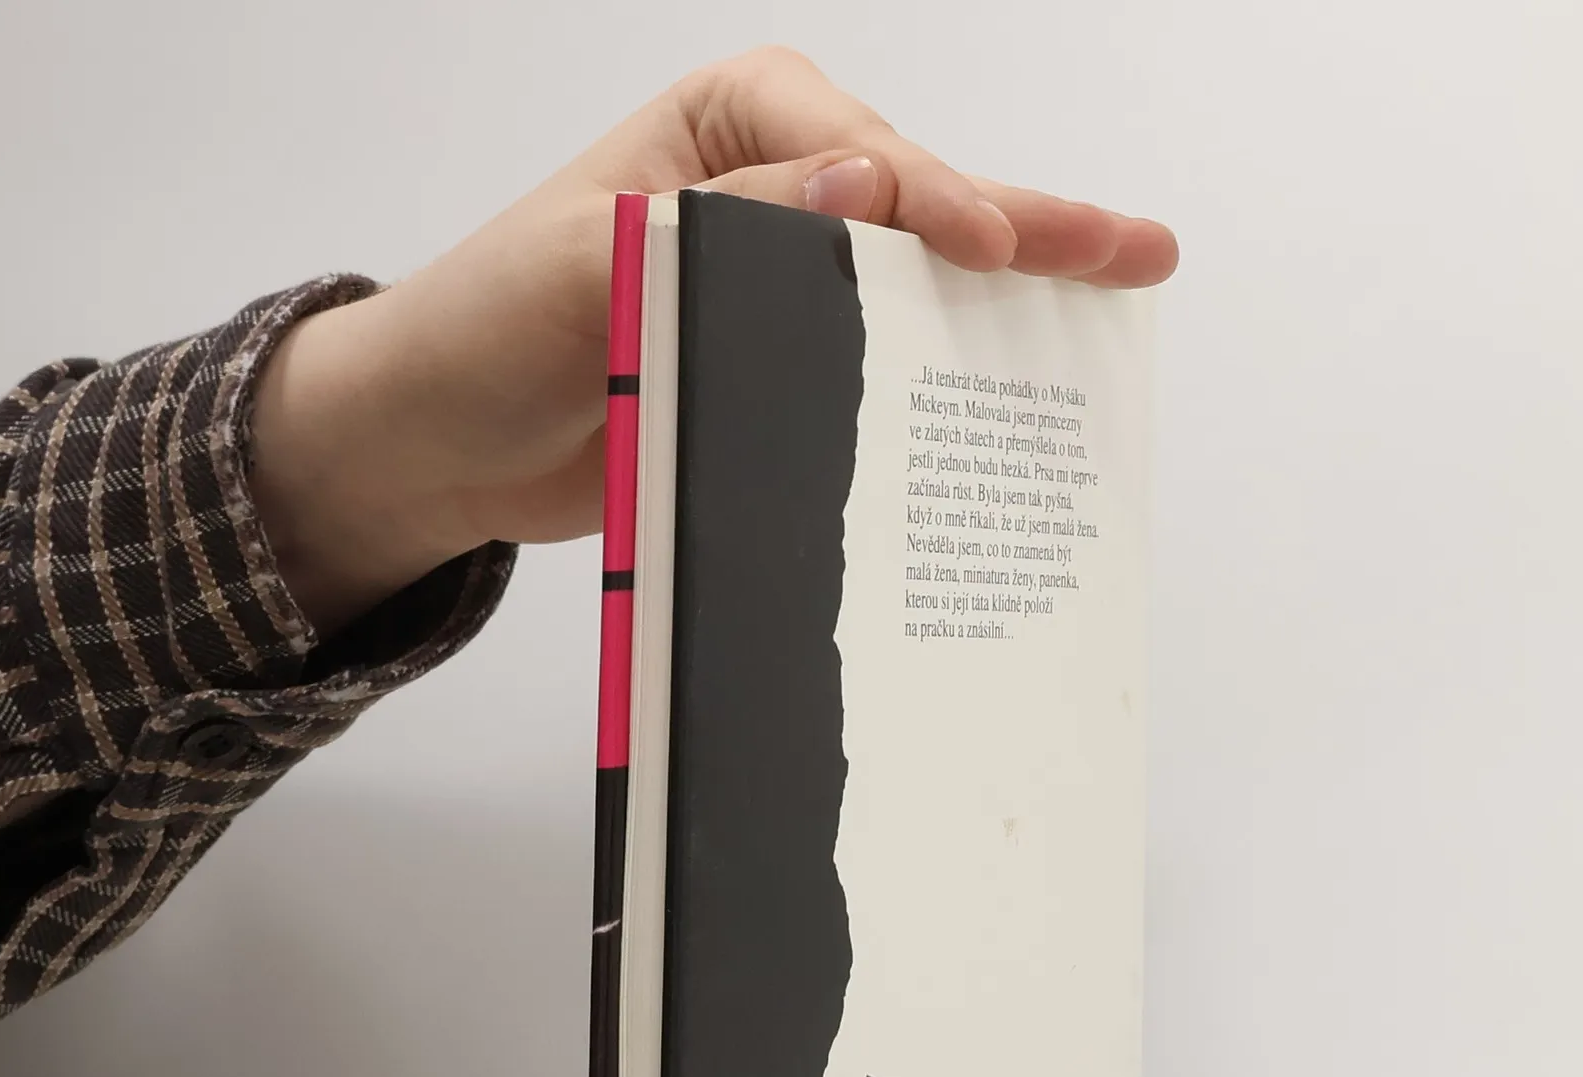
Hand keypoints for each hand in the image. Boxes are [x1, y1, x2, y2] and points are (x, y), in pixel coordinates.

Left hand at [248, 46, 1177, 632]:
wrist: (444, 443)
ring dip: (1022, 301)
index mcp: (733, 128)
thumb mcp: (587, 260)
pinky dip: (954, 382)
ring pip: (926, 287)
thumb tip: (861, 189)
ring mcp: (793, 285)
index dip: (935, 202)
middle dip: (1033, 228)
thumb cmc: (493, 328)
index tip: (990, 249)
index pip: (861, 156)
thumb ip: (724, 224)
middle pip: (927, 206)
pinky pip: (887, 368)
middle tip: (1137, 249)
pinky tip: (1024, 398)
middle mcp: (778, 191)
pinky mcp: (790, 368)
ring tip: (1120, 298)